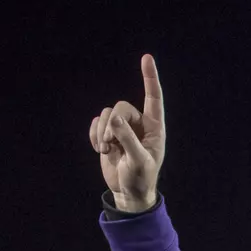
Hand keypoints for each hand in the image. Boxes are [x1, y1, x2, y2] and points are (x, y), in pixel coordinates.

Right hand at [89, 54, 164, 212]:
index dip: (150, 78)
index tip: (146, 58)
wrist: (128, 192)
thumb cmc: (140, 178)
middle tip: (111, 144)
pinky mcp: (108, 134)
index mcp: (155, 128)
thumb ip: (128, 139)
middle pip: (120, 106)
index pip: (153, 98)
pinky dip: (95, 135)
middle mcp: (139, 124)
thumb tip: (113, 119)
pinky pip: (97, 123)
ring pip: (107, 114)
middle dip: (112, 124)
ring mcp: (123, 128)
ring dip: (102, 131)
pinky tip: (100, 150)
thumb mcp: (138, 161)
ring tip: (107, 150)